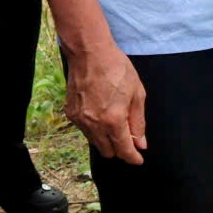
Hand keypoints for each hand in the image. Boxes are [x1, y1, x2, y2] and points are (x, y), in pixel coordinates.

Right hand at [64, 40, 148, 164]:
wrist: (90, 53)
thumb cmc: (117, 68)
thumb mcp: (137, 93)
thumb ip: (138, 121)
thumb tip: (141, 143)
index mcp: (114, 120)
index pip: (124, 150)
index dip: (133, 158)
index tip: (138, 160)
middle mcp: (94, 124)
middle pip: (108, 151)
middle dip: (120, 149)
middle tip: (129, 139)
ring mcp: (80, 120)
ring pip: (95, 142)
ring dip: (106, 139)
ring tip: (115, 121)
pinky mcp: (71, 113)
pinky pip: (85, 130)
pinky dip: (94, 128)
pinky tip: (101, 113)